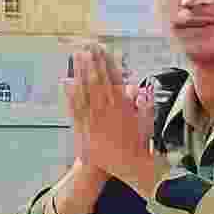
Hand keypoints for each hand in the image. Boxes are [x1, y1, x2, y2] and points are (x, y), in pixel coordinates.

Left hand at [63, 44, 162, 195]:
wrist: (127, 167)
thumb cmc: (138, 146)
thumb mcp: (146, 122)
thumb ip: (142, 104)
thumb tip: (137, 88)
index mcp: (123, 106)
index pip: (113, 79)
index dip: (107, 62)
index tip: (102, 49)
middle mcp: (108, 110)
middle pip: (97, 80)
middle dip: (92, 62)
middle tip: (87, 46)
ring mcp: (95, 118)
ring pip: (85, 90)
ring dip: (80, 72)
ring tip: (76, 56)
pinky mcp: (85, 128)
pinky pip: (76, 108)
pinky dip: (71, 94)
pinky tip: (66, 81)